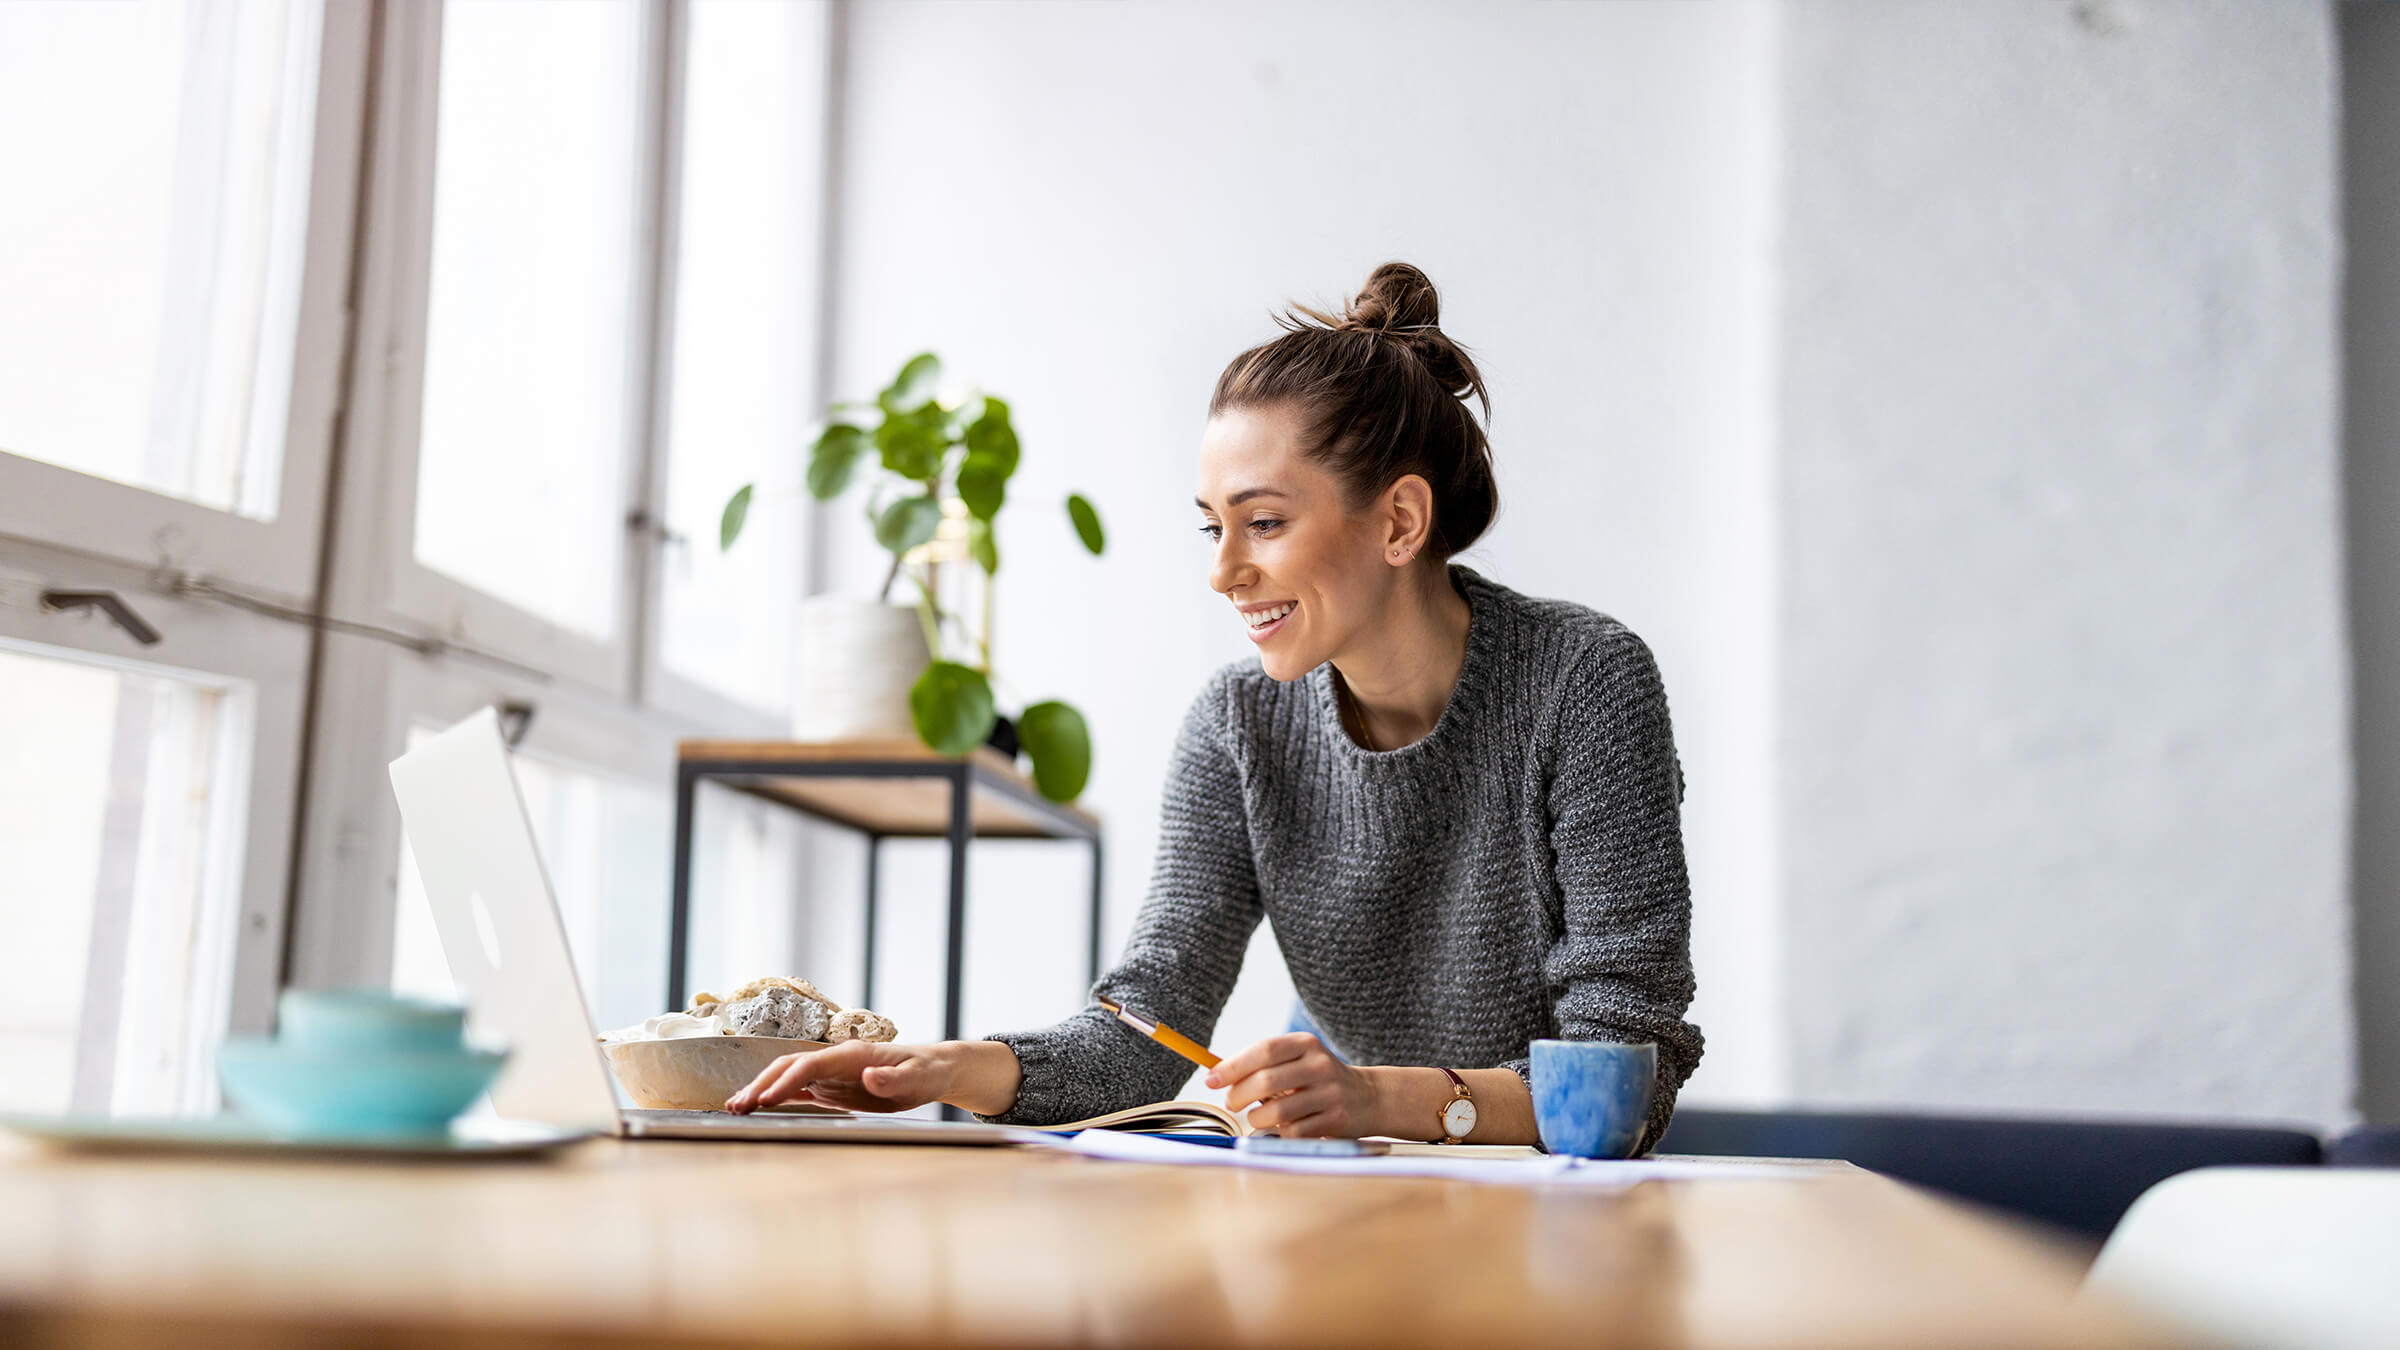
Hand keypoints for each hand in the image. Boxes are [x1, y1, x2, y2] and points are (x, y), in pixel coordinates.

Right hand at [725, 1039, 952, 1114]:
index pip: (810, 1064)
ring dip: (762, 1089)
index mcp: (852, 1054)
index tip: (765, 1100)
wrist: (933, 1069)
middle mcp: (836, 1060)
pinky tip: (758, 1107)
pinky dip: (776, 1096)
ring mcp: (831, 1073)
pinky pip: (799, 1090)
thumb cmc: (926, 1072)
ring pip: (788, 1076)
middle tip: (737, 1106)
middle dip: (761, 1084)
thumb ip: (893, 1079)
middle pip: (789, 1067)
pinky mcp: (832, 1086)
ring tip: (736, 1107)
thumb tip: (870, 1076)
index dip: (786, 1081)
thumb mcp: (917, 1079)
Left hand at [1205, 1032, 1377, 1137]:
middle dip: (1239, 1096)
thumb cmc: (1317, 1079)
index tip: (1211, 1079)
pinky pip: (1294, 1132)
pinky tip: (1283, 1127)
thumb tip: (1215, 1074)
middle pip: (1266, 1081)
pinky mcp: (1336, 1120)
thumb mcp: (1297, 1059)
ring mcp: (1330, 1093)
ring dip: (1257, 1118)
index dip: (1233, 1066)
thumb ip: (1262, 1064)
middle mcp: (1320, 1065)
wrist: (1368, 1097)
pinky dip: (1280, 1133)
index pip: (1263, 1050)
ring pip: (1277, 1111)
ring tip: (1257, 1117)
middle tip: (1232, 1103)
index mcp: (1305, 1044)